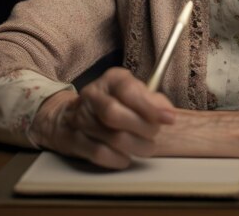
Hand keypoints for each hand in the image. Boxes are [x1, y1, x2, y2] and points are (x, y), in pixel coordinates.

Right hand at [29, 68, 175, 168]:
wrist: (69, 116)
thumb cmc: (111, 102)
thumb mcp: (132, 93)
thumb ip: (152, 100)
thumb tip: (167, 112)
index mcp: (111, 79)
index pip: (128, 91)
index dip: (150, 107)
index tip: (168, 119)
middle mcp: (93, 95)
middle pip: (114, 114)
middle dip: (141, 128)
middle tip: (154, 135)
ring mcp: (79, 117)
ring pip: (110, 137)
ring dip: (135, 146)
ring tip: (145, 147)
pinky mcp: (72, 139)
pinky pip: (99, 153)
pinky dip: (117, 159)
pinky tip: (125, 157)